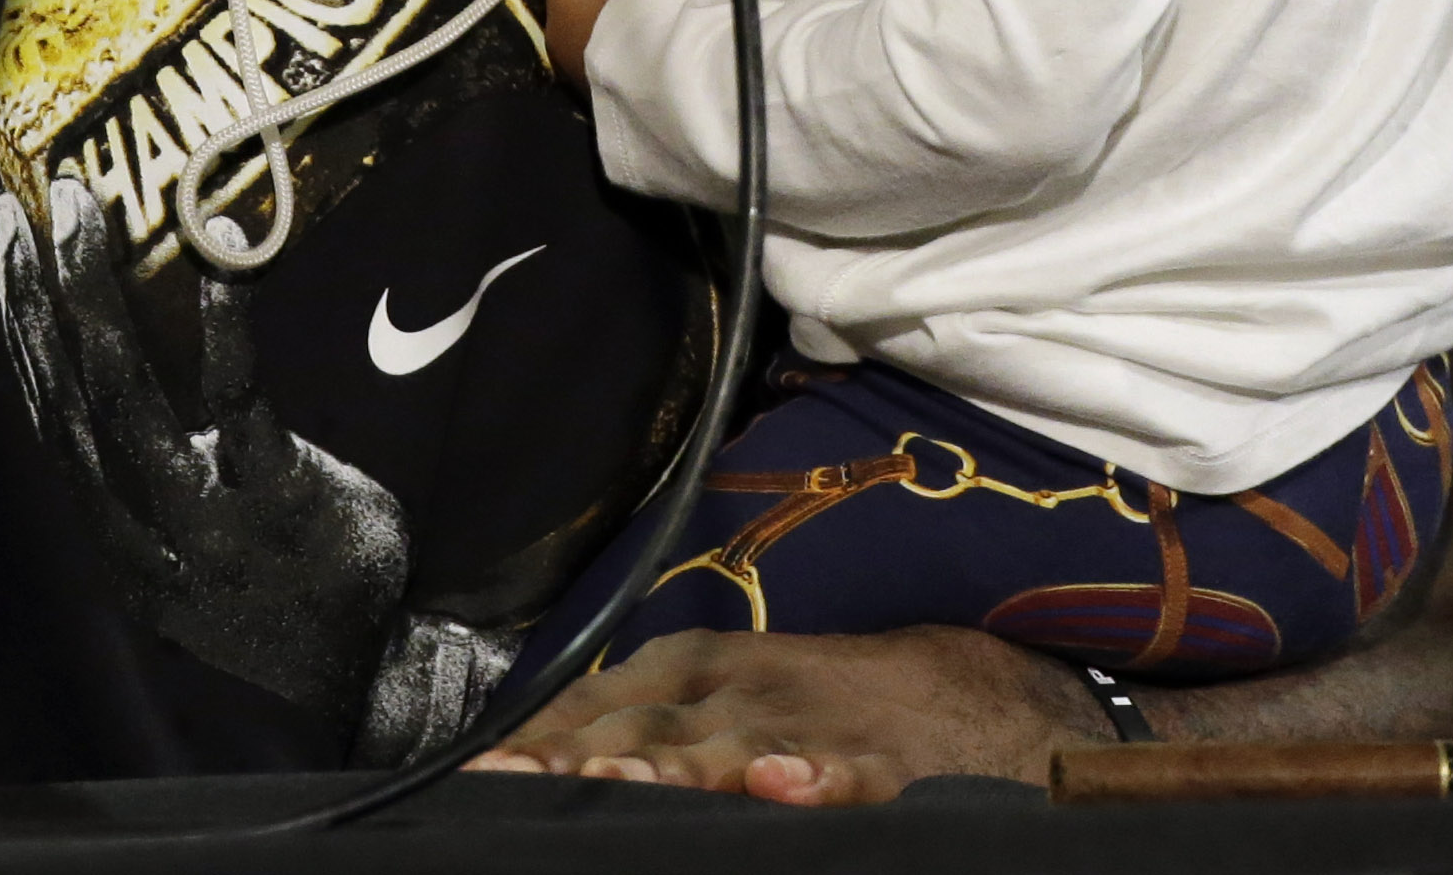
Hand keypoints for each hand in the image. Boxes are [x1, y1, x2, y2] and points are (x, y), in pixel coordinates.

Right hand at [0, 175, 409, 732]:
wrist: (359, 671)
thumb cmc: (272, 592)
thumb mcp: (187, 552)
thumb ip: (148, 484)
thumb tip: (121, 392)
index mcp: (112, 532)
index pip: (45, 416)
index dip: (14, 334)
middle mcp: (138, 525)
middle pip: (68, 396)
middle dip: (34, 299)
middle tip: (20, 209)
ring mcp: (203, 513)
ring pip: (127, 393)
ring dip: (93, 298)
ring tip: (80, 212)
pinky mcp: (274, 494)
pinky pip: (239, 398)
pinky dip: (224, 325)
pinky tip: (220, 258)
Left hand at [469, 625, 1105, 804]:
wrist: (973, 696)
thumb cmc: (825, 704)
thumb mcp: (729, 693)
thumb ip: (644, 716)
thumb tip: (533, 754)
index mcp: (701, 668)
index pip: (601, 697)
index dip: (542, 734)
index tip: (478, 770)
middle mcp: (744, 691)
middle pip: (646, 723)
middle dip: (580, 751)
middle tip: (516, 779)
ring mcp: (811, 726)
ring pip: (730, 748)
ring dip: (675, 762)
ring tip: (619, 778)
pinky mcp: (881, 766)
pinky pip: (842, 772)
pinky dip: (809, 777)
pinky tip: (777, 784)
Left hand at [545, 0, 711, 87]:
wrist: (680, 87)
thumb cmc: (672, 5)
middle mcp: (559, 16)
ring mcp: (573, 59)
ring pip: (615, 16)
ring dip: (647, 8)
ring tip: (687, 11)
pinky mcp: (594, 91)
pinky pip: (619, 50)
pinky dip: (644, 42)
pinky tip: (675, 43)